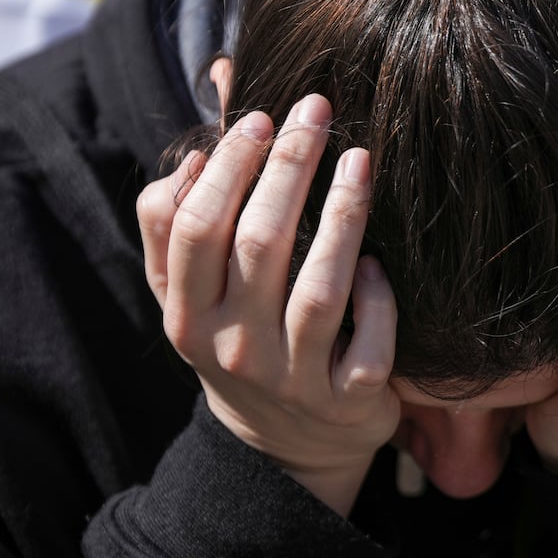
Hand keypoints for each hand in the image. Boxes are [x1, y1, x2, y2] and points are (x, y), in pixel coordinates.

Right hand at [136, 95, 399, 516]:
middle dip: (289, 167)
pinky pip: (368, 345)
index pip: (193, 227)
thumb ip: (178, 212)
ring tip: (361, 158)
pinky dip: (376, 299)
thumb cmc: (235, 334)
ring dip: (342, 217)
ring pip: (318, 291)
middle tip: (317, 111)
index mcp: (185, 313)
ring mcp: (290, 379)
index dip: (227, 167)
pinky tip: (379, 263)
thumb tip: (201, 127)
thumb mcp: (191, 287)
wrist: (283, 446)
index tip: (260, 116)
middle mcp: (230, 348)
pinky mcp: (346, 402)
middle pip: (258, 244)